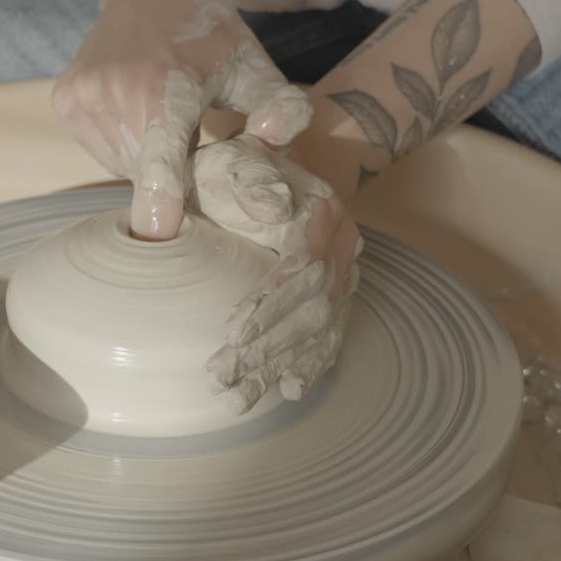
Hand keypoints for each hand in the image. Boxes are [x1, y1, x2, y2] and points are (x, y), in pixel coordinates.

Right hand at [52, 0, 309, 239]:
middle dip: (172, 177)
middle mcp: (113, 92)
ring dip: (146, 163)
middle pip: (144, 174)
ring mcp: (82, 97)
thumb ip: (278, 108)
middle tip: (193, 145)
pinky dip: (123, 146)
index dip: (159, 202)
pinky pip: (99, 149)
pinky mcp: (64, 101)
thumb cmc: (209, 35)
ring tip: (166, 124)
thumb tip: (276, 140)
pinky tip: (140, 114)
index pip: (159, 158)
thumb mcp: (254, 65)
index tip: (158, 236)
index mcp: (166, 87)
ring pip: (120, 166)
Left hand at [190, 134, 362, 412]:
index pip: (305, 268)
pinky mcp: (329, 296)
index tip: (233, 331)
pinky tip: (286, 390)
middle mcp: (340, 246)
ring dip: (277, 366)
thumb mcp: (230, 163)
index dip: (272, 303)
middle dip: (267, 346)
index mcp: (322, 212)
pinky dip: (307, 366)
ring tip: (236, 398)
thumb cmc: (226, 170)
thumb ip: (251, 178)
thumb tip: (277, 205)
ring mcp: (339, 274)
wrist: (234, 175)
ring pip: (316, 331)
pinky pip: (325, 337)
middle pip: (312, 308)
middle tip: (221, 373)